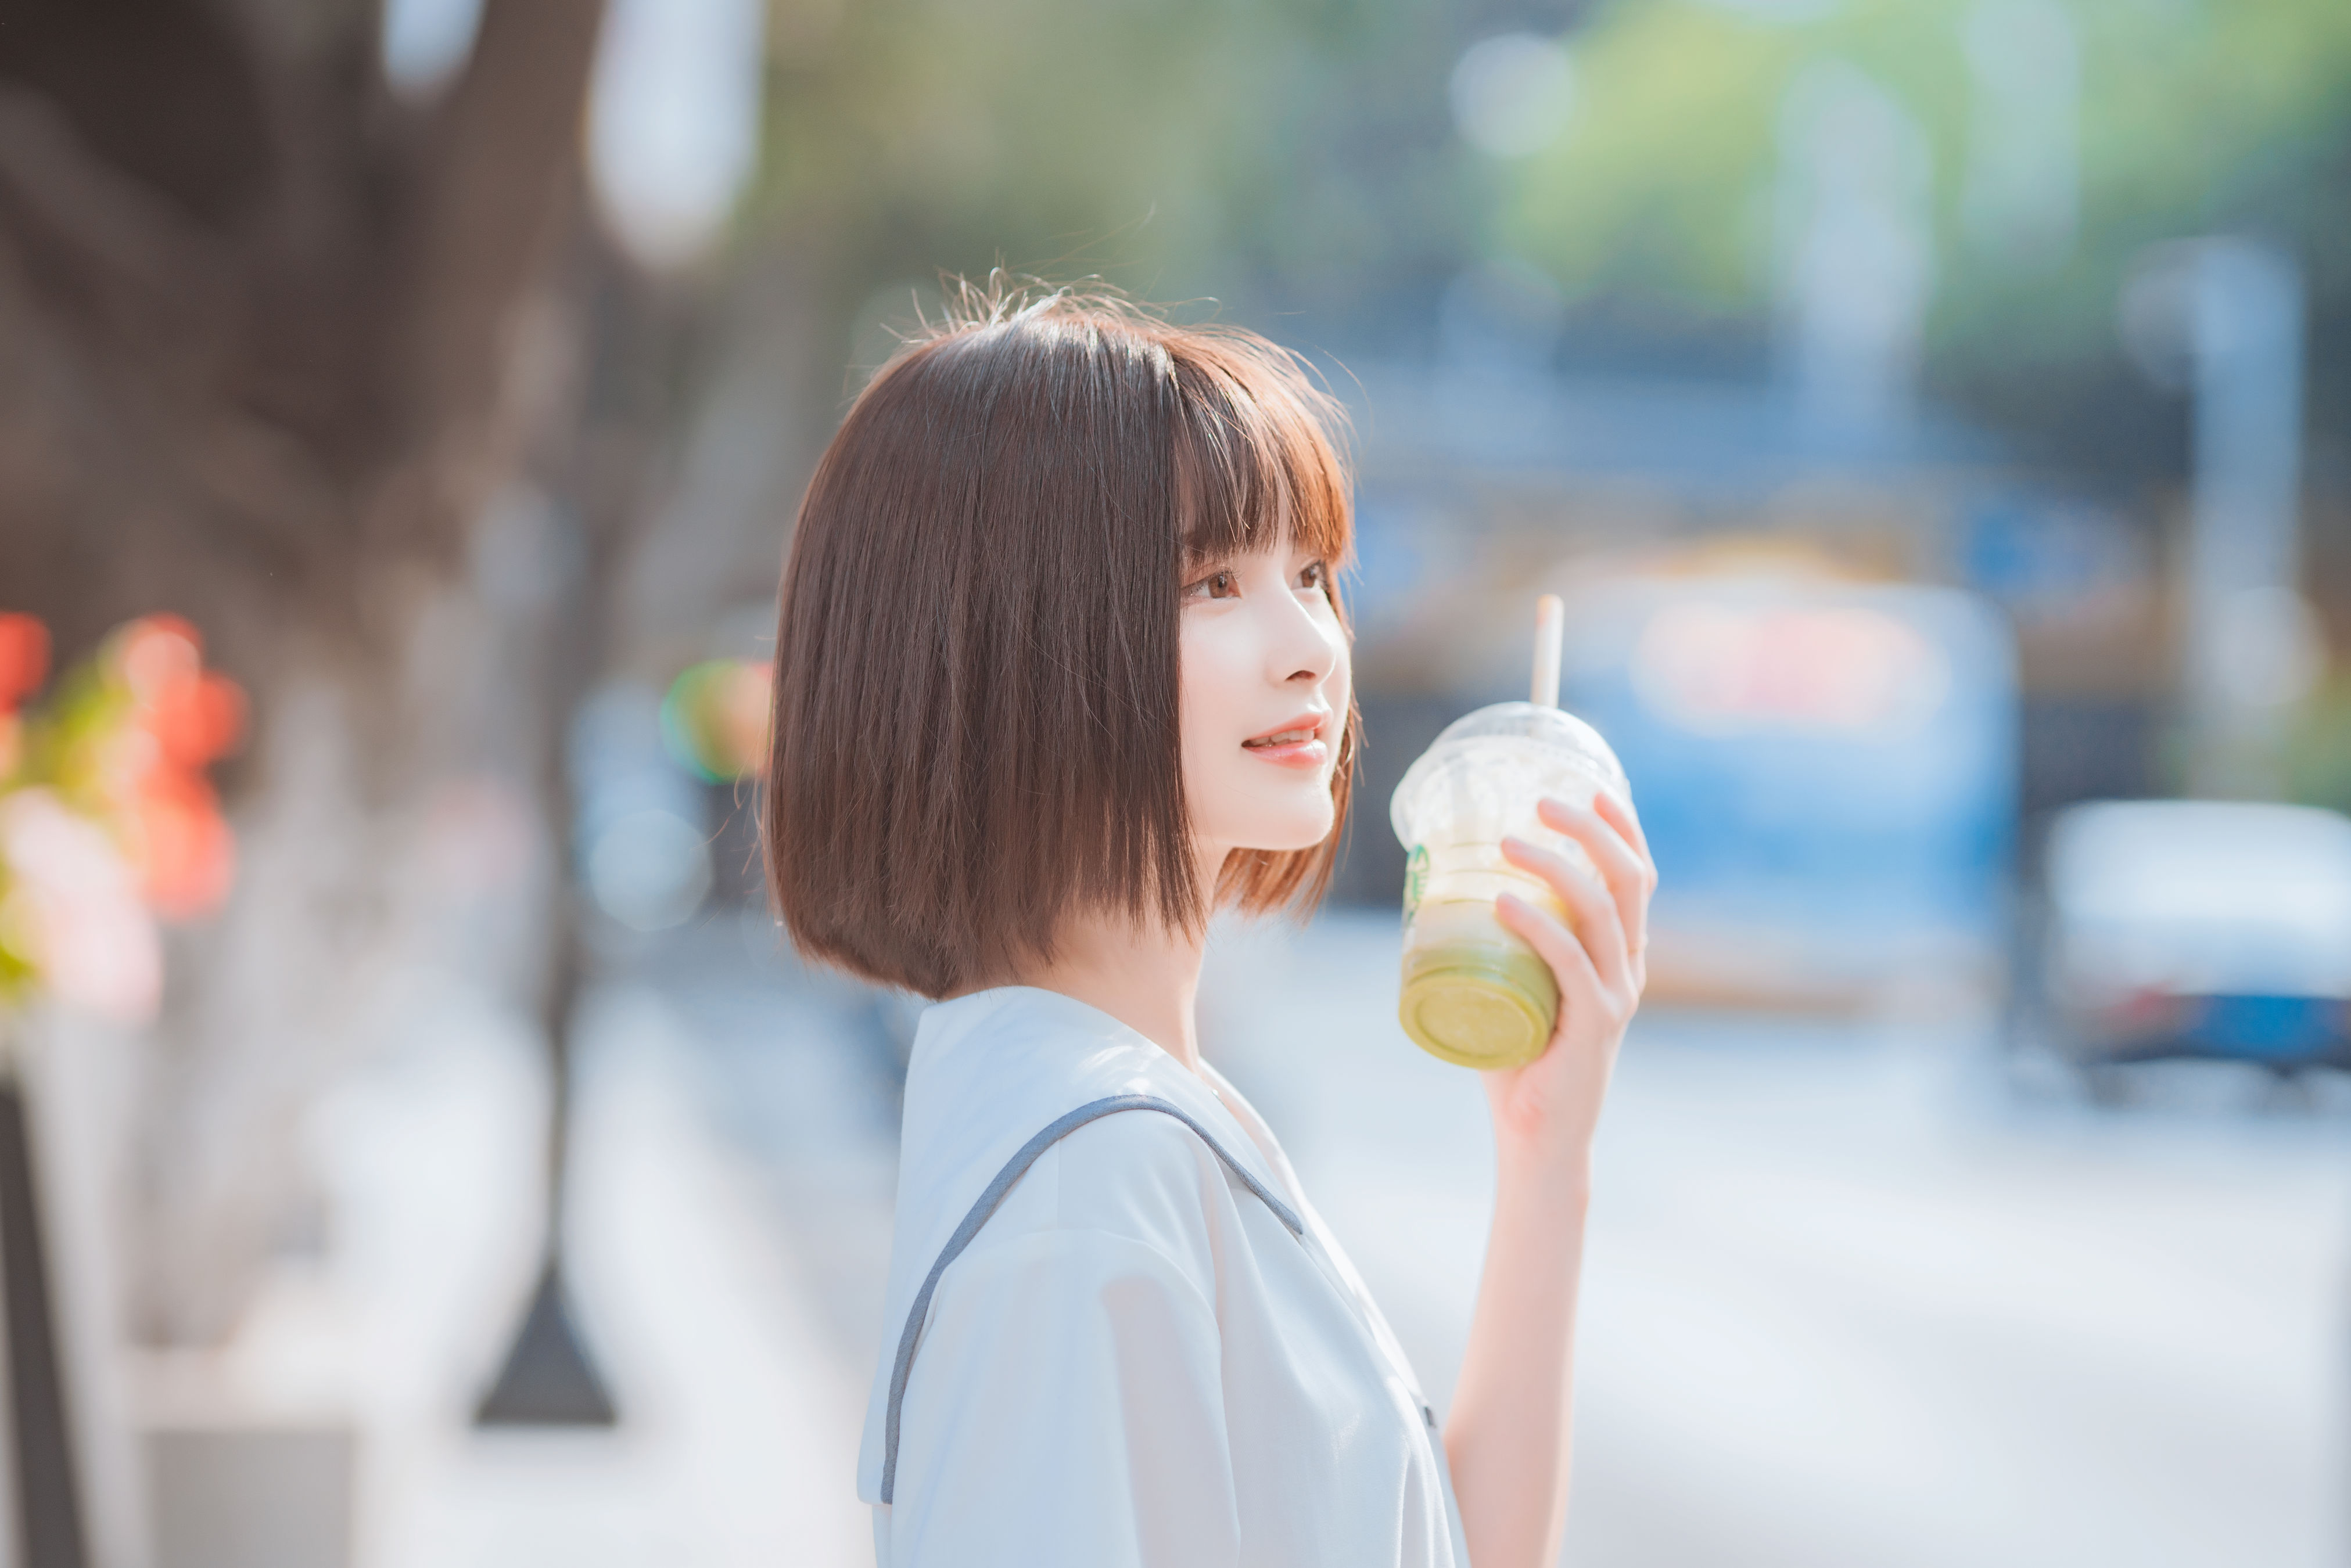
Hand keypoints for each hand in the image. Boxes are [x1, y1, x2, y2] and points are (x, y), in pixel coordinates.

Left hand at [1488, 790, 1655, 1170]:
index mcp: (1619, 954)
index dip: (1620, 826)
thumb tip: (1431, 894)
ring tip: (1507, 844)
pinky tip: (1505, 903)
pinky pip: (1572, 964)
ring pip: (1601, 912)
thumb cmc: (1517, 1062)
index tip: (1587, 783)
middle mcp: (1628, 968)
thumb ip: (1492, 947)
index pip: (1635, 876)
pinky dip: (1539, 927)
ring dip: (1556, 867)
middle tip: (1541, 800)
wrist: (1536, 1140)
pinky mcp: (1595, 1027)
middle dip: (1591, 829)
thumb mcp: (1511, 987)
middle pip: (1626, 879)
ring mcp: (1616, 997)